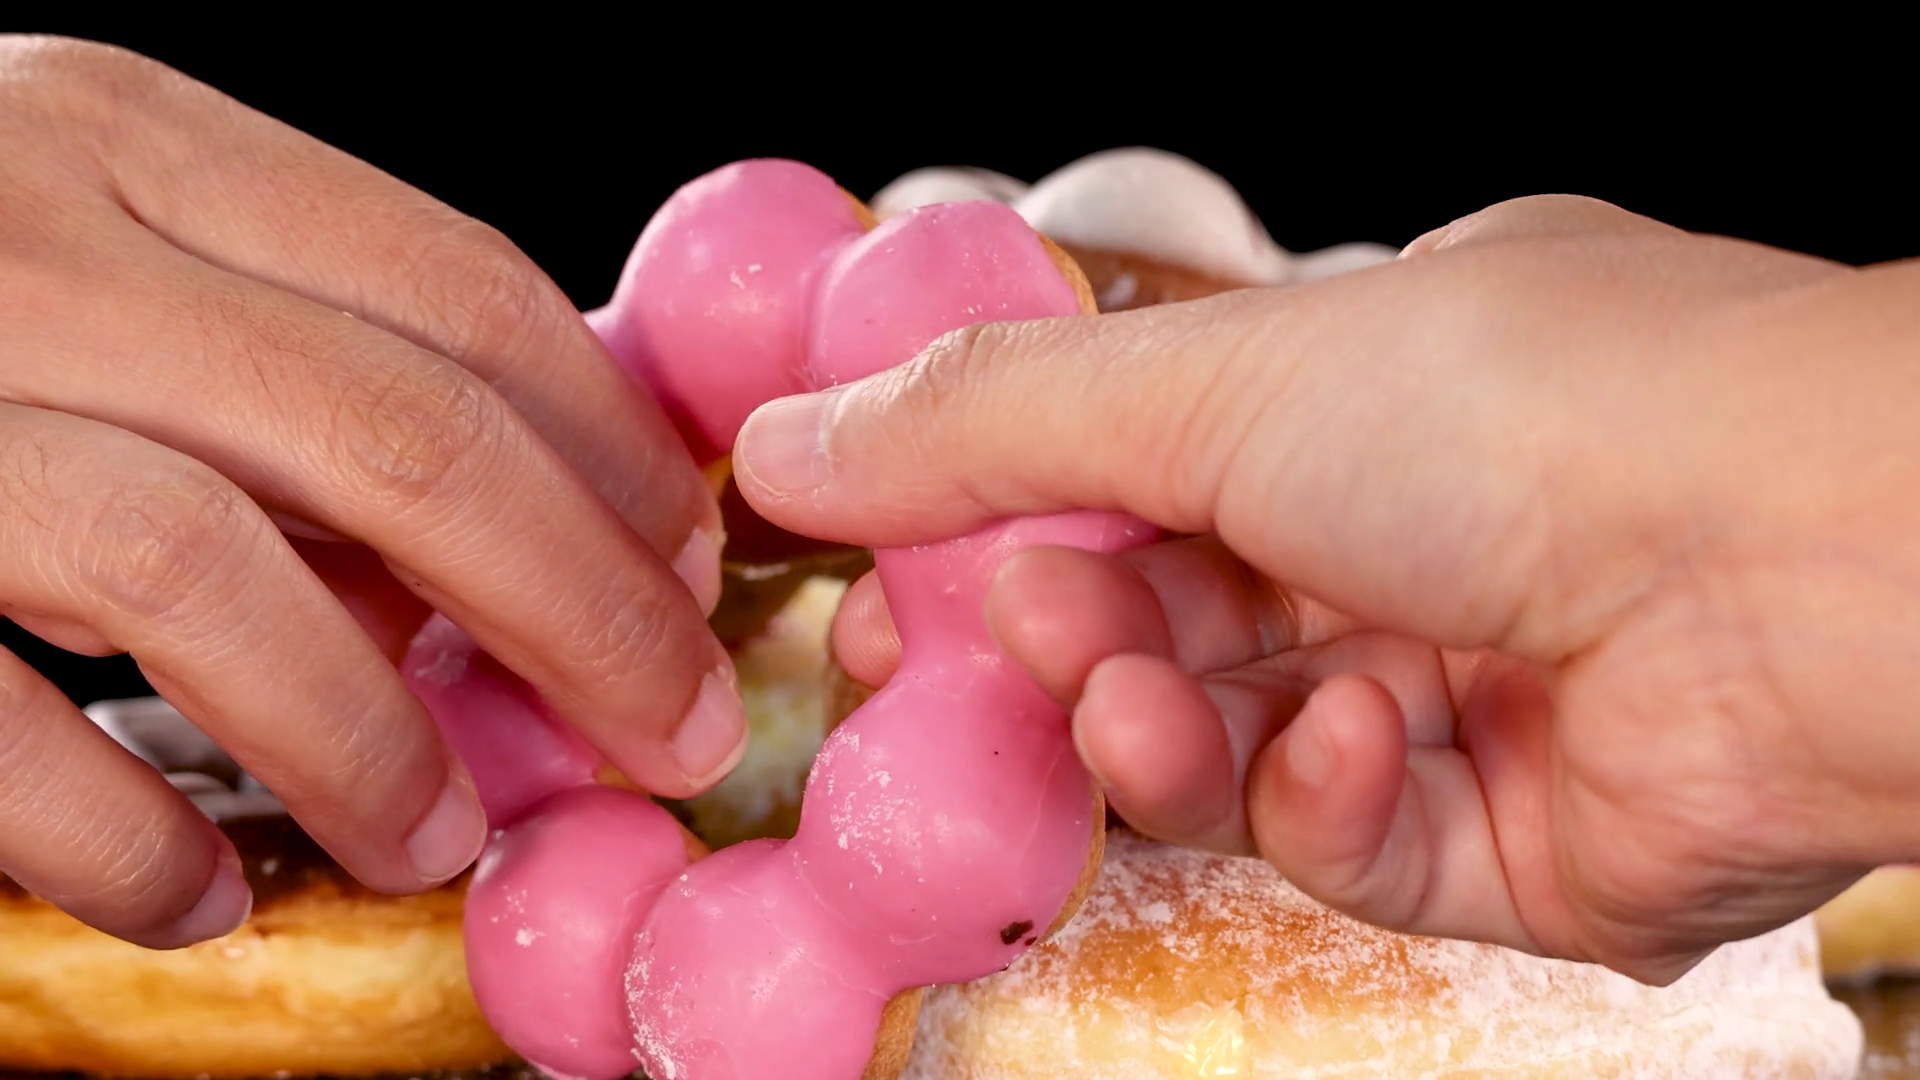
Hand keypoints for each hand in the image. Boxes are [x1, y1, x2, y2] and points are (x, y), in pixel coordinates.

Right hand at [0, 37, 739, 947]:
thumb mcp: (85, 232)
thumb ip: (279, 341)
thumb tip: (507, 533)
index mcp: (123, 127)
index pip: (461, 289)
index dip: (614, 451)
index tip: (694, 568)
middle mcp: (14, 227)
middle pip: (399, 434)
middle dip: (581, 609)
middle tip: (669, 730)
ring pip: (204, 570)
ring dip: (366, 738)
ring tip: (442, 838)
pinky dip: (117, 837)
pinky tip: (200, 893)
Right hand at [732, 194, 1919, 982]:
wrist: (1822, 568)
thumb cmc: (1541, 411)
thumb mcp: (1217, 381)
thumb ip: (988, 428)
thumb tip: (791, 439)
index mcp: (1364, 395)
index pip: (1137, 476)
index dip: (1007, 532)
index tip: (894, 579)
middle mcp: (1417, 537)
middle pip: (1168, 623)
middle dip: (1063, 640)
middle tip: (978, 644)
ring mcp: (1469, 692)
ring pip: (1235, 744)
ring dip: (1163, 727)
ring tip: (1134, 698)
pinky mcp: (1518, 841)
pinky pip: (1354, 842)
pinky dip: (1327, 797)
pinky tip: (1365, 736)